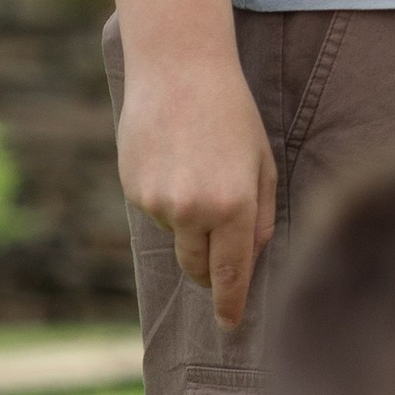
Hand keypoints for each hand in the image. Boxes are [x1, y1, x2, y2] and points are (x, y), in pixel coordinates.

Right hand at [115, 40, 276, 329]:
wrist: (178, 69)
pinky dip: (166, 197)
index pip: (232, 273)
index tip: (230, 325)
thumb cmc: (231, 113)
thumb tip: (249, 257)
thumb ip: (258, 214)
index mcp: (234, 205)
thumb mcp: (261, 161)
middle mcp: (193, 210)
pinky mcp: (133, 189)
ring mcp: (158, 202)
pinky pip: (155, 210)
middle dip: (209, 272)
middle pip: (198, 267)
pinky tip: (174, 158)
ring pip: (177, 234)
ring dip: (189, 219)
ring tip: (198, 167)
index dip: (230, 304)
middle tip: (218, 262)